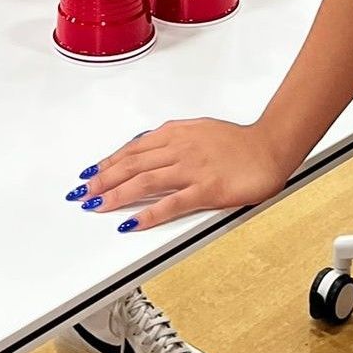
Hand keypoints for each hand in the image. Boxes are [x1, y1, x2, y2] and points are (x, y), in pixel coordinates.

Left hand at [77, 120, 294, 229]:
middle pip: (131, 165)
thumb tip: (145, 146)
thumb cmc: (239, 142)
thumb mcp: (198, 130)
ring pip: (144, 182)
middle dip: (103, 179)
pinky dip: (149, 214)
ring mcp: (192, 169)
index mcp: (176, 134)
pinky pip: (172, 203)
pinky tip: (133, 222)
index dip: (108, 162)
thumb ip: (171, 139)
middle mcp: (179, 149)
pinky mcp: (207, 189)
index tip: (90, 173)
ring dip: (116, 194)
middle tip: (82, 193)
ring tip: (97, 205)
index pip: (132, 149)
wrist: (270, 146)